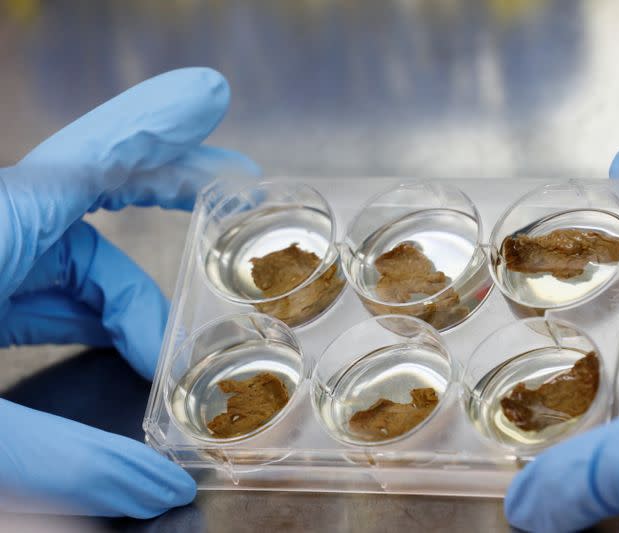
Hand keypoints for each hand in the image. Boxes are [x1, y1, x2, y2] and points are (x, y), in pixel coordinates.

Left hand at [0, 68, 259, 516]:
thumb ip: (60, 461)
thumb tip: (159, 490)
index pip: (96, 158)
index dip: (163, 128)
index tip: (213, 99)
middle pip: (95, 224)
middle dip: (159, 246)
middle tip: (219, 242)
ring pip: (68, 271)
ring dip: (122, 316)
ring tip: (165, 371)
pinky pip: (38, 295)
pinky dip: (80, 326)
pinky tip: (109, 360)